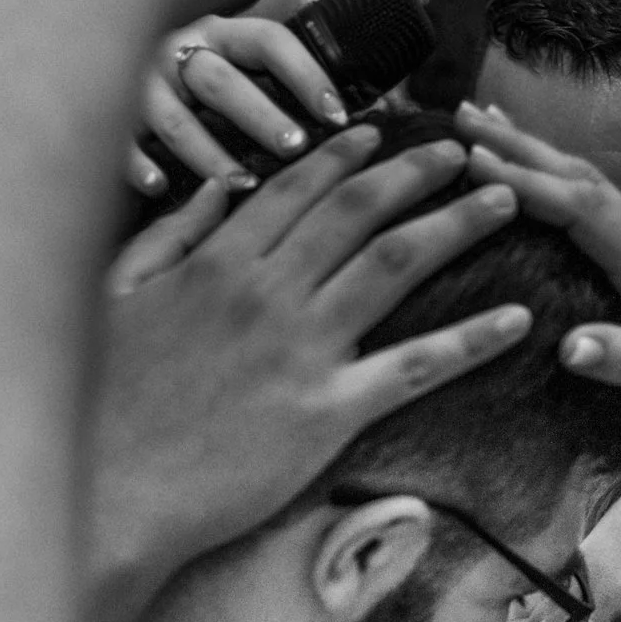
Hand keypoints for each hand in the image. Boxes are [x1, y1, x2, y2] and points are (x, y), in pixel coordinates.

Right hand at [96, 123, 525, 567]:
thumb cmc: (103, 398)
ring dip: (457, 226)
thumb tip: (217, 185)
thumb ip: (171, 236)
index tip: (382, 134)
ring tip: (505, 203)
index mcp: (217, 260)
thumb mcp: (117, 295)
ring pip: (396, 265)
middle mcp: (267, 290)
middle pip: (359, 211)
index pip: (296, 188)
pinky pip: (414, 366)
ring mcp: (302, 348)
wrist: (110, 487)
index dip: (346, 155)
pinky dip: (471, 340)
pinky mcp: (327, 411)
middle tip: (467, 151)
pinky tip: (517, 321)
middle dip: (418, 172)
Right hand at [130, 15, 352, 195]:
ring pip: (174, 114)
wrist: (108, 37)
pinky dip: (137, 161)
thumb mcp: (237, 64)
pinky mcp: (106, 112)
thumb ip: (281, 82)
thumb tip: (364, 115)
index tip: (340, 116)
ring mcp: (138, 80)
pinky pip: (118, 138)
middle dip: (260, 114)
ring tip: (244, 183)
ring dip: (209, 151)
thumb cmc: (201, 85)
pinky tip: (159, 186)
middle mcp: (179, 49)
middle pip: (221, 79)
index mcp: (221, 33)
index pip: (269, 40)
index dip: (306, 75)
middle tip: (296, 147)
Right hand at [455, 101, 620, 445]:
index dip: (526, 181)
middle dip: (518, 146)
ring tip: (484, 124)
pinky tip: (541, 173)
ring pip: (588, 184)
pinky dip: (559, 178)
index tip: (473, 159)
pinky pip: (598, 204)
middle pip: (580, 179)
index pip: (582, 210)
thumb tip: (568, 347)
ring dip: (534, 152)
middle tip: (459, 117)